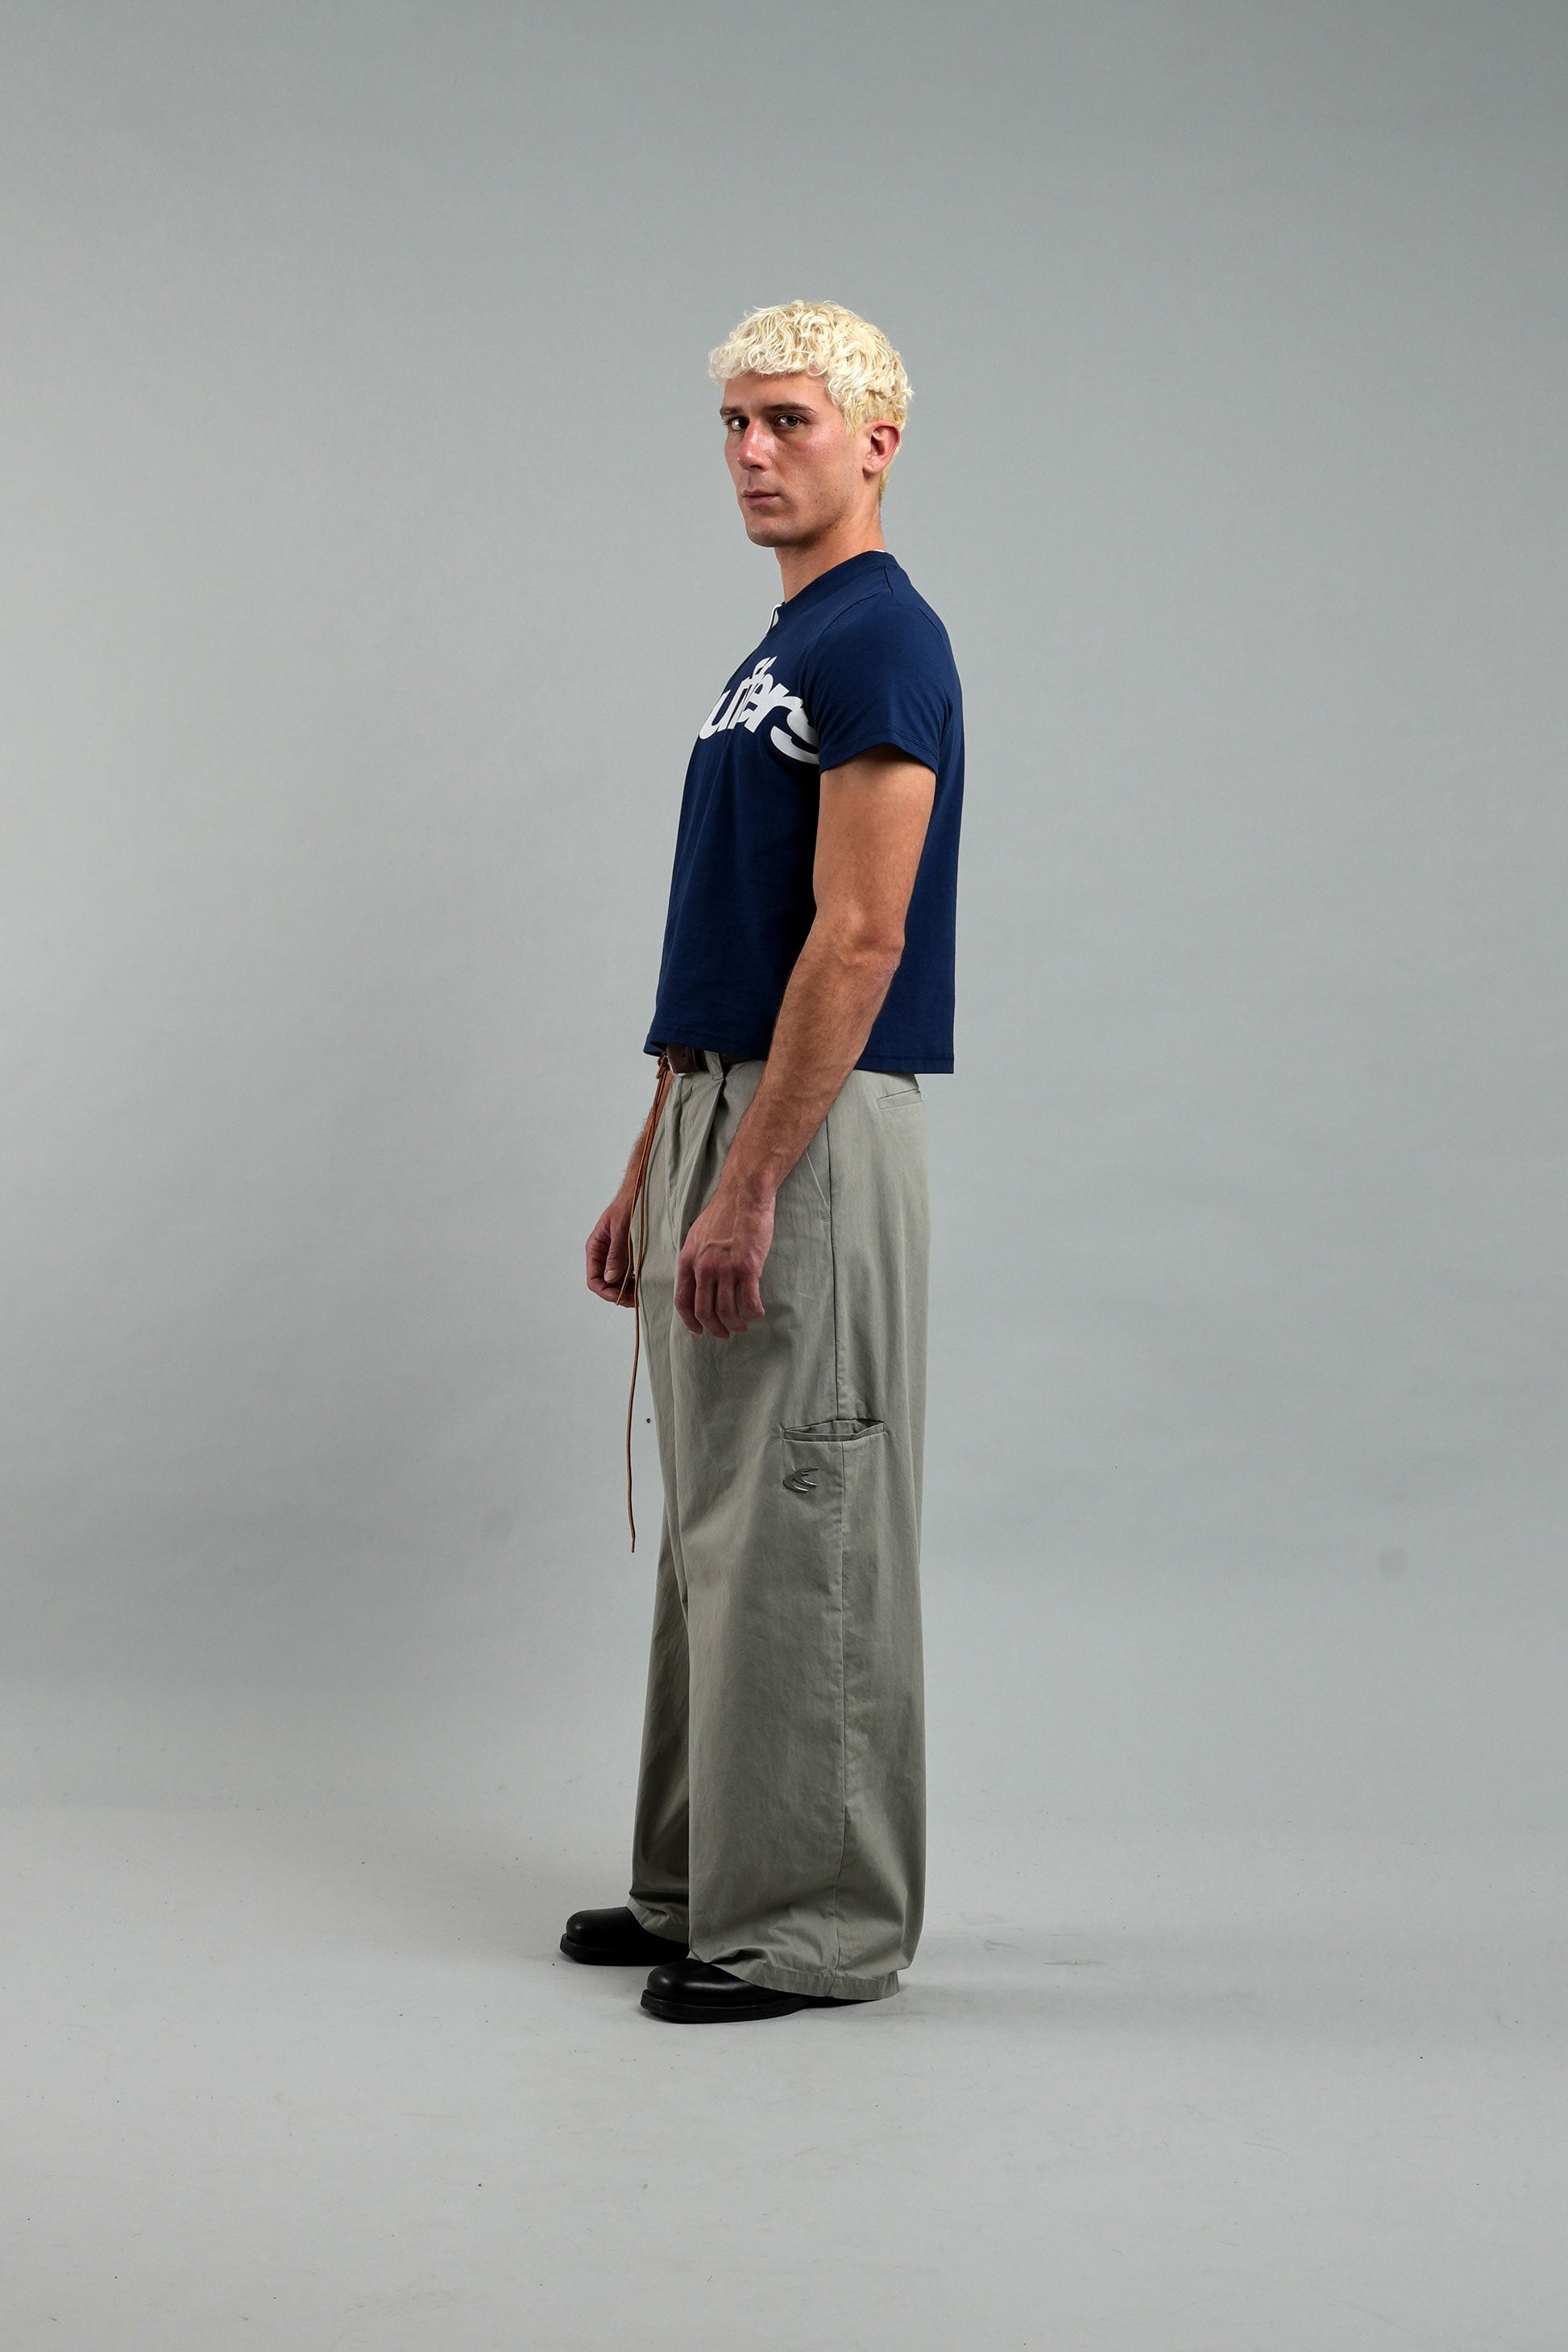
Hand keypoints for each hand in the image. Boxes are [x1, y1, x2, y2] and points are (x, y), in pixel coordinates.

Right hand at [585, 1188, 638, 1305]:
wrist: (639, 1192)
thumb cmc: (628, 1205)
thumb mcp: (621, 1229)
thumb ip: (616, 1253)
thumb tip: (611, 1278)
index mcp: (595, 1248)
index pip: (594, 1280)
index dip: (606, 1293)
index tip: (622, 1297)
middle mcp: (603, 1255)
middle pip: (606, 1284)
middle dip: (619, 1294)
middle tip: (637, 1299)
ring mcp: (615, 1256)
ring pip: (617, 1282)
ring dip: (628, 1289)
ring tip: (643, 1292)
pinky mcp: (627, 1255)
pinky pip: (628, 1273)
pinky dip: (635, 1280)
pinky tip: (646, 1281)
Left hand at [675, 1181, 774, 1337]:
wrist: (743, 1195)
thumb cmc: (723, 1213)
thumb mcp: (697, 1236)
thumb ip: (695, 1258)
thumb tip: (696, 1277)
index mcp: (689, 1261)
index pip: (682, 1301)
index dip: (690, 1321)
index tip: (698, 1330)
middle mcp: (704, 1268)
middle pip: (704, 1311)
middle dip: (714, 1329)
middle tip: (724, 1334)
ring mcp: (725, 1269)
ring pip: (727, 1311)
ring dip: (736, 1324)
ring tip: (743, 1326)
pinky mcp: (748, 1268)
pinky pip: (750, 1301)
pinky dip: (754, 1312)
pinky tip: (758, 1313)